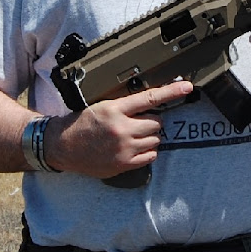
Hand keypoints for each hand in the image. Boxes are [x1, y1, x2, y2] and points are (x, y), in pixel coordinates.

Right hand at [45, 80, 193, 177]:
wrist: (63, 145)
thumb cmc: (83, 122)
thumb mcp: (104, 106)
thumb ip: (127, 106)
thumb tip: (152, 105)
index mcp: (116, 108)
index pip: (150, 97)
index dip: (171, 91)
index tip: (187, 87)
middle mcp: (122, 128)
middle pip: (157, 122)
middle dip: (151, 122)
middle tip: (138, 123)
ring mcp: (123, 148)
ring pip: (155, 140)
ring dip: (150, 137)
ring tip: (133, 136)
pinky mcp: (123, 164)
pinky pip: (150, 156)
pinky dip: (148, 152)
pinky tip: (135, 148)